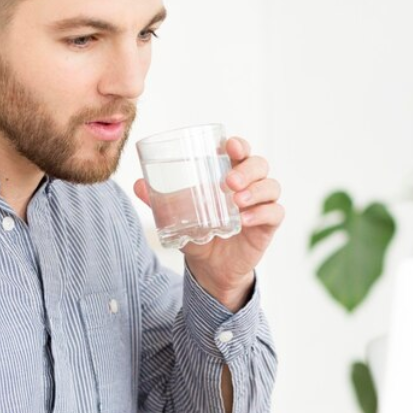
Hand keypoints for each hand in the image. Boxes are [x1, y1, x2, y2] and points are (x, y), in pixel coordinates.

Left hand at [134, 136, 282, 310]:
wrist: (210, 268)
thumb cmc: (199, 233)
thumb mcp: (177, 217)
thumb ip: (160, 201)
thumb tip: (137, 184)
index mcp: (229, 174)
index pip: (240, 151)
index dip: (238, 145)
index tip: (229, 146)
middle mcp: (249, 185)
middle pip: (259, 164)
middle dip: (247, 168)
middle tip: (229, 181)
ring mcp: (261, 204)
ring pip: (271, 186)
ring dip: (256, 190)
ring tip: (236, 200)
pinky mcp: (268, 225)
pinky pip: (275, 212)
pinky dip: (262, 213)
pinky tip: (244, 220)